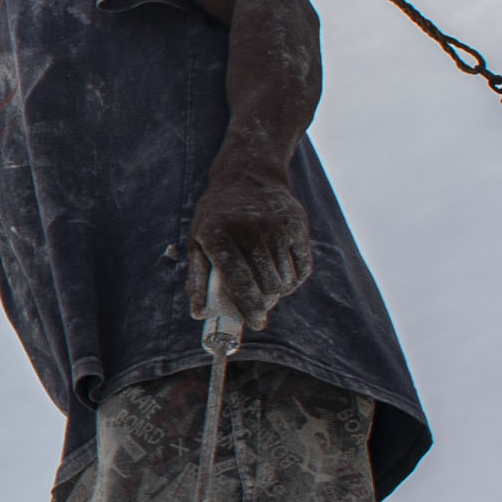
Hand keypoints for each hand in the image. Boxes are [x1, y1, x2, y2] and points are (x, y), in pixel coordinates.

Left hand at [186, 166, 313, 330]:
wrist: (247, 178)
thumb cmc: (216, 219)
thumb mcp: (198, 243)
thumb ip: (198, 280)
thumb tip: (199, 314)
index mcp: (220, 237)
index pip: (240, 281)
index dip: (249, 307)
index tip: (257, 323)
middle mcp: (251, 231)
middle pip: (268, 285)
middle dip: (264, 301)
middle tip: (258, 304)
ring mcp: (277, 226)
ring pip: (286, 280)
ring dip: (278, 291)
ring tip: (265, 281)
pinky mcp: (298, 224)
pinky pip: (303, 268)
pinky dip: (294, 279)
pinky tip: (282, 271)